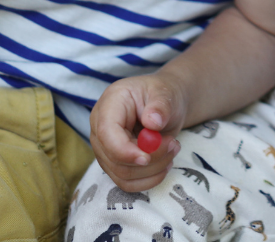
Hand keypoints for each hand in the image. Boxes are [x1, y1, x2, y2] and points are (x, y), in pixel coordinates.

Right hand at [88, 74, 186, 191]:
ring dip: (153, 169)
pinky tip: (166, 164)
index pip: (107, 134)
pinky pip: (127, 183)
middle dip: (149, 158)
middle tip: (174, 145)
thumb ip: (160, 105)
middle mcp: (100, 129)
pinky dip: (149, 179)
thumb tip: (153, 123)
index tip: (147, 158)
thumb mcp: (165, 93)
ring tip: (174, 148)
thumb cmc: (162, 95)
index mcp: (109, 104)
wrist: (164, 104)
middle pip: (115, 159)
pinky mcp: (113, 164)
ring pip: (123, 175)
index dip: (125, 151)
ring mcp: (105, 149)